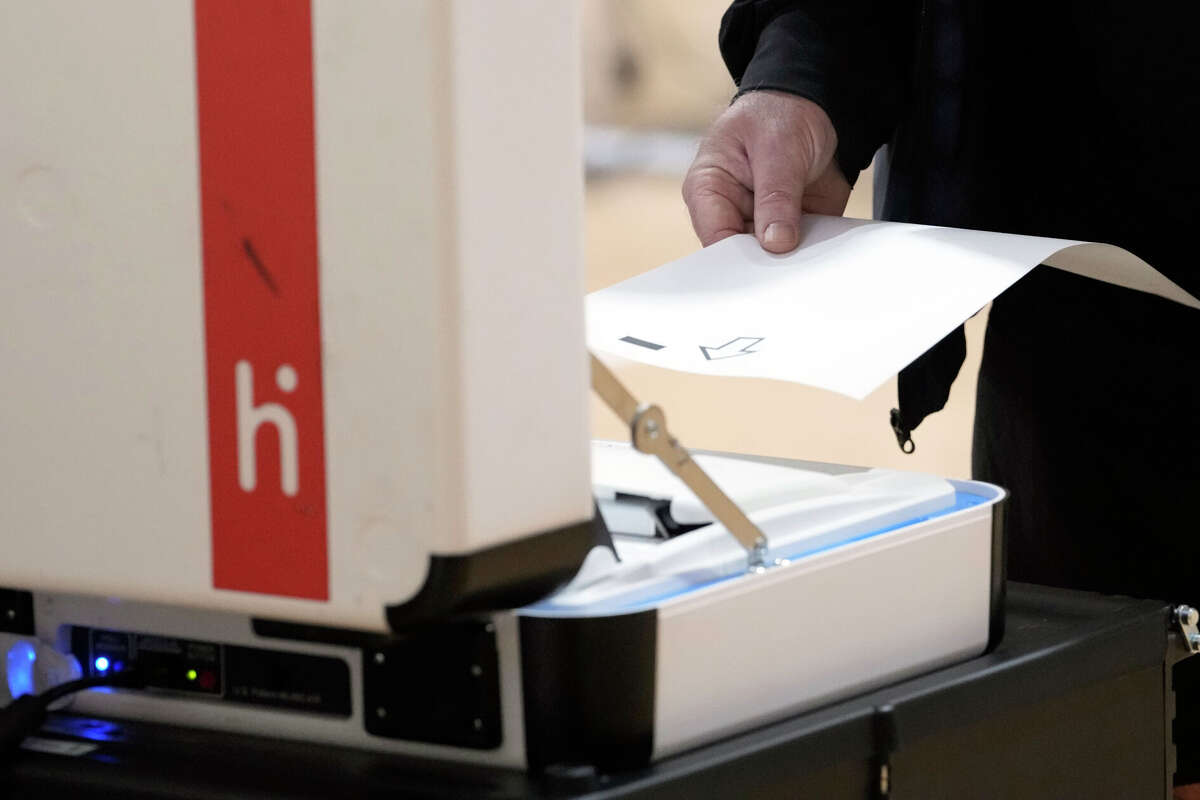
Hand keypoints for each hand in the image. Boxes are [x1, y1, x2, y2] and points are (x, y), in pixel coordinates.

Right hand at [682, 91, 850, 252]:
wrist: (817, 109)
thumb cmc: (780, 115)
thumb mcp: (777, 147)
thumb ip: (776, 196)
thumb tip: (776, 243)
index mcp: (708, 188)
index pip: (713, 235)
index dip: (734, 257)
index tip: (762, 263)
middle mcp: (731, 212)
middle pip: (740, 256)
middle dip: (765, 263)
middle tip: (789, 261)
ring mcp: (760, 225)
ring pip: (770, 261)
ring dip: (791, 260)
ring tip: (808, 252)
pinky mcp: (790, 231)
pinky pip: (800, 254)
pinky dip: (812, 254)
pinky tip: (822, 250)